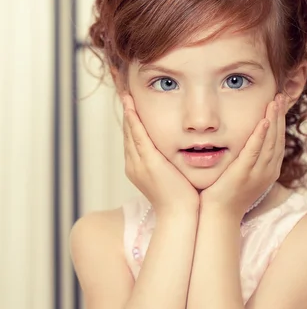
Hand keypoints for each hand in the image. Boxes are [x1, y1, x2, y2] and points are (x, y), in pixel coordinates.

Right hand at [122, 93, 199, 214]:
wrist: (180, 214)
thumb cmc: (181, 199)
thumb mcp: (172, 177)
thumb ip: (169, 164)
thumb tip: (175, 154)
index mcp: (138, 168)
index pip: (132, 140)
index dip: (131, 122)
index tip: (131, 106)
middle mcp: (134, 164)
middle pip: (128, 133)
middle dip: (126, 113)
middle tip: (124, 93)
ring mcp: (139, 163)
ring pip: (130, 132)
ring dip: (127, 112)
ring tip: (125, 94)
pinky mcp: (148, 162)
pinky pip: (138, 136)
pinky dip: (134, 120)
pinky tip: (132, 107)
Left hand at [200, 93, 286, 219]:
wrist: (219, 216)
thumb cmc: (227, 195)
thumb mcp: (243, 174)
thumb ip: (248, 159)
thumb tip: (247, 144)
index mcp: (269, 171)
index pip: (278, 142)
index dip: (279, 122)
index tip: (278, 105)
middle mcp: (268, 171)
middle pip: (277, 139)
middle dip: (279, 116)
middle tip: (279, 97)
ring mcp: (257, 173)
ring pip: (269, 142)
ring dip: (273, 120)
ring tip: (274, 102)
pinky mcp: (244, 174)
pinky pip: (254, 151)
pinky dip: (260, 135)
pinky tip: (263, 121)